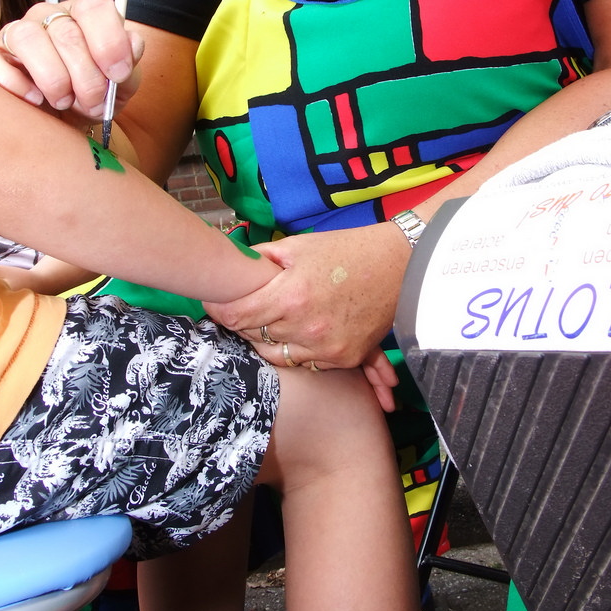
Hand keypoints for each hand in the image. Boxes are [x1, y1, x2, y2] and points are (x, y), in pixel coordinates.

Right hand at [0, 0, 144, 120]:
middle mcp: (46, 17)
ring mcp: (14, 34)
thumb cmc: (89, 100)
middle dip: (87, 77)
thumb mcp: (118, 88)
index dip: (110, 42)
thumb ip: (129, 66)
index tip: (119, 75)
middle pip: (66, 32)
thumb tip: (133, 44)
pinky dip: (16, 84)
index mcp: (82, 16)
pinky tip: (35, 101)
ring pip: (28, 38)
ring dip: (53, 79)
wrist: (59, 129)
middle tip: (94, 103)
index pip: (95, 7)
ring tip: (64, 102)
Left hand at [203, 223, 410, 372]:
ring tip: (268, 321)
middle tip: (239, 310)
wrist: (400, 266)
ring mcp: (326, 348)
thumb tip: (230, 266)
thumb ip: (261, 259)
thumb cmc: (348, 251)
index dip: (218, 309)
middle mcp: (306, 328)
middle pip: (253, 338)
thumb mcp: (299, 246)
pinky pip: (307, 363)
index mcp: (290, 296)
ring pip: (277, 356)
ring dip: (267, 341)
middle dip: (242, 323)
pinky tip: (297, 335)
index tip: (210, 303)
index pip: (237, 315)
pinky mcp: (344, 358)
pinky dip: (297, 351)